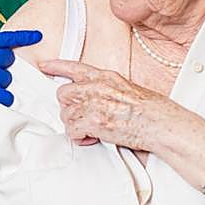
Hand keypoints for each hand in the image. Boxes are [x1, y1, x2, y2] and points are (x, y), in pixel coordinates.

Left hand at [39, 59, 175, 149]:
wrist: (161, 124)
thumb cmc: (150, 110)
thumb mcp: (126, 88)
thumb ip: (105, 89)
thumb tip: (91, 97)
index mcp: (105, 76)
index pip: (75, 67)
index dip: (56, 66)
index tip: (44, 66)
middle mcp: (96, 87)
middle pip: (63, 94)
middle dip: (69, 108)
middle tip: (83, 117)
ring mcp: (93, 104)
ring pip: (66, 114)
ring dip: (76, 125)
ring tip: (93, 130)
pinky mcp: (93, 121)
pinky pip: (72, 130)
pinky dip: (80, 137)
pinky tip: (93, 138)